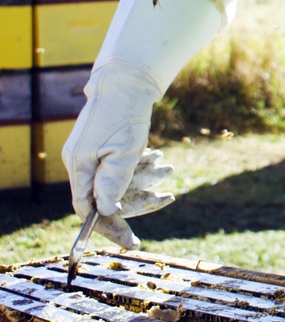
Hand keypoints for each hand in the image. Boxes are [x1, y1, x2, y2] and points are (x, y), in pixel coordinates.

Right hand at [63, 66, 174, 248]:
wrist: (127, 80)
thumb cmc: (126, 115)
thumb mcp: (124, 153)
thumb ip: (113, 183)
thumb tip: (106, 213)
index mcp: (79, 165)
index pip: (87, 209)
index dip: (109, 227)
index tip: (131, 242)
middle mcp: (80, 161)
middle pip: (104, 196)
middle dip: (137, 198)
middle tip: (167, 199)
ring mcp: (91, 152)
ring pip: (118, 179)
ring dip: (145, 177)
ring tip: (168, 166)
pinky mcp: (103, 144)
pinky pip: (121, 165)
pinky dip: (140, 165)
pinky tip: (157, 155)